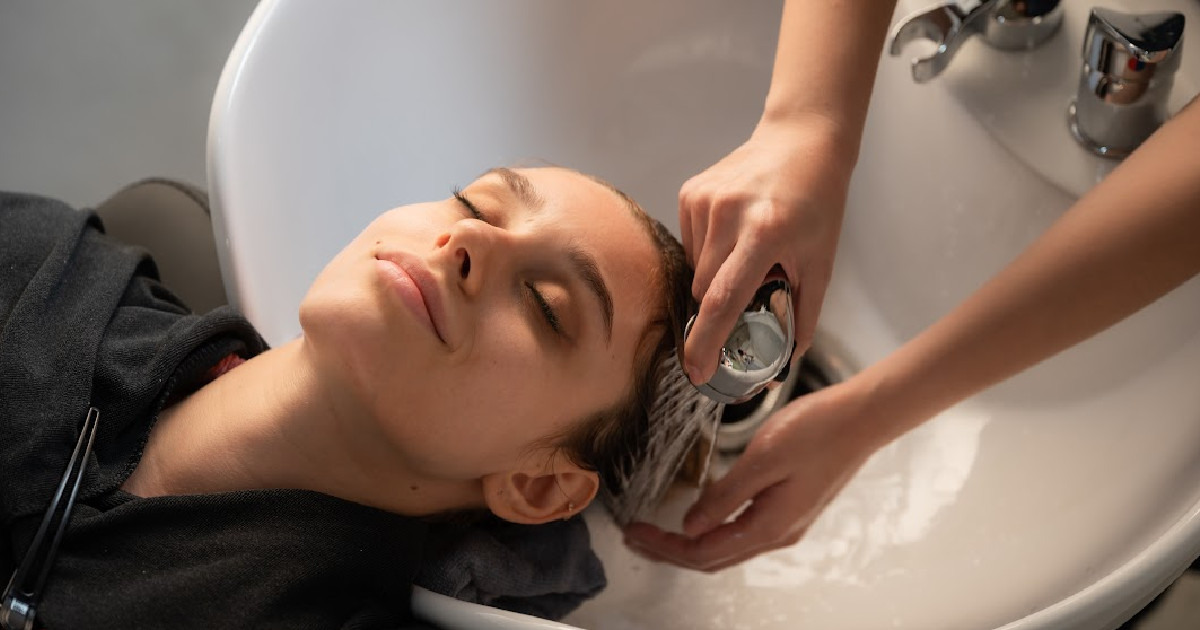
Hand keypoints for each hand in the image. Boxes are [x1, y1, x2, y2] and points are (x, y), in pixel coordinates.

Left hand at [623, 380, 881, 570]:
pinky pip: (741, 533)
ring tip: (657, 533)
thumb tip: (690, 525)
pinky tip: (699, 518)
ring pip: (727, 548)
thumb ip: (724, 495)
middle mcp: (778, 534)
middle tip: (634, 536)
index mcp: (769, 526)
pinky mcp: (789, 509)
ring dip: (689, 544)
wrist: (861, 418)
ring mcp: (786, 524)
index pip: (703, 551)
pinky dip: (711, 532)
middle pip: (713, 558)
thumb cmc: (817, 431)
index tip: (634, 530)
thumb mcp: (762, 458)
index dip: (664, 546)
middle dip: (670, 552)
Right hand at [678, 117, 853, 383]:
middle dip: (721, 304)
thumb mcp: (822, 260)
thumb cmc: (817, 202)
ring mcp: (704, 200)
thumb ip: (804, 312)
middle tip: (750, 291)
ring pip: (694, 268)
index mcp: (764, 233)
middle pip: (705, 290)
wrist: (802, 141)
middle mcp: (728, 215)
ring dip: (715, 275)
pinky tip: (732, 232)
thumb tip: (787, 358)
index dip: (707, 342)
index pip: (724, 300)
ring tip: (745, 252)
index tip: (697, 371)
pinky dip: (708, 250)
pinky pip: (689, 244)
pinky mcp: (690, 192)